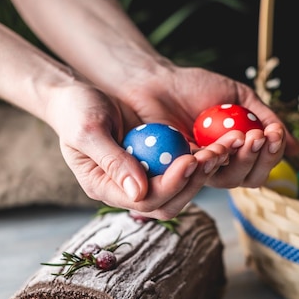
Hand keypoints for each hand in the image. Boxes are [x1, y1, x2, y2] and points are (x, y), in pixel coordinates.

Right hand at [43, 81, 230, 218]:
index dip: (170, 184)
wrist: (76, 96)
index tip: (189, 160)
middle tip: (213, 155)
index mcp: (104, 187)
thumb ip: (112, 161)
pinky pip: (182, 170)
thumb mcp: (88, 130)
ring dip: (203, 172)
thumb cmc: (76, 110)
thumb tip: (139, 192)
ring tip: (222, 149)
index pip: (144, 200)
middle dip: (193, 181)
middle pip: (168, 203)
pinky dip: (201, 160)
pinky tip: (218, 144)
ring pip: (180, 190)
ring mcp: (143, 178)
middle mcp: (126, 190)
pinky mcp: (156, 164)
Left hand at [113, 64, 298, 188]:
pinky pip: (200, 172)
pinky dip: (213, 160)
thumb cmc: (196, 88)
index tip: (275, 133)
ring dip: (239, 159)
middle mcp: (221, 166)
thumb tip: (297, 150)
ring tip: (242, 136)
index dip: (273, 154)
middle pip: (250, 179)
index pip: (262, 165)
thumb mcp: (241, 99)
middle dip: (260, 159)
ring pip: (228, 180)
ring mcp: (200, 170)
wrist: (158, 82)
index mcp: (238, 152)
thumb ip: (267, 120)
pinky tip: (217, 146)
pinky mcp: (178, 170)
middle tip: (260, 136)